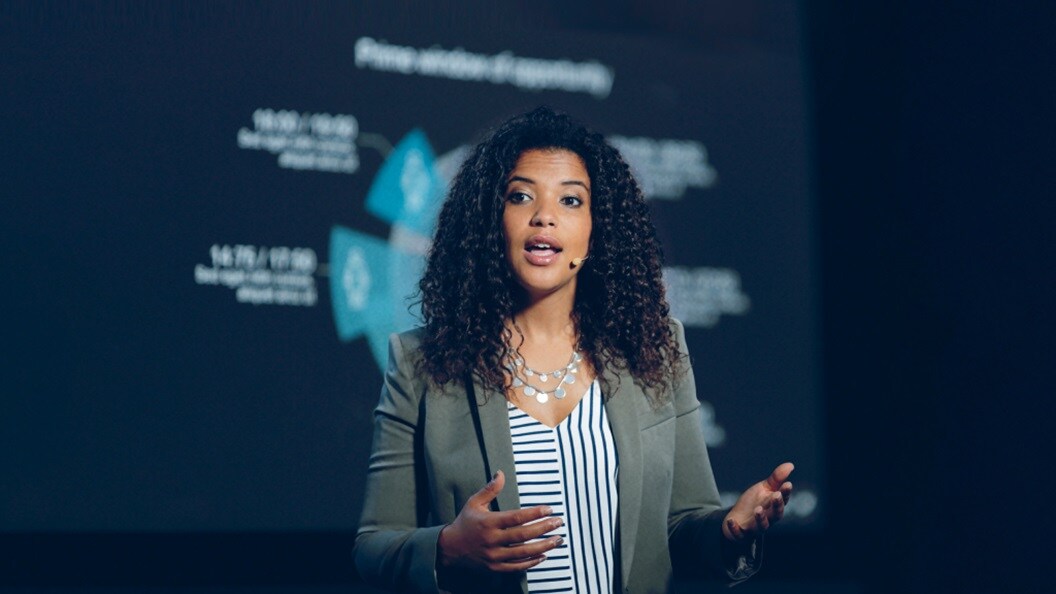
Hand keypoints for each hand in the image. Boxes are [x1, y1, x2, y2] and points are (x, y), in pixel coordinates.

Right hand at [437, 470, 564, 571]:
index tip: (549, 509)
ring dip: (543, 546)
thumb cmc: (465, 522)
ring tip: (557, 540)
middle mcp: (492, 540)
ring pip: (523, 553)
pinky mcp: (494, 567)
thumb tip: (501, 473)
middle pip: (523, 535)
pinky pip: (516, 567)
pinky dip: (531, 562)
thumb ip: (490, 489)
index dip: (534, 513)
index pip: (516, 517)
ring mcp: (494, 555)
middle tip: (559, 522)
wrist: (450, 548)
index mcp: (488, 522)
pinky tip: (544, 555)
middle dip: (544, 528)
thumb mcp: (474, 502)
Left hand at [722, 462, 793, 541]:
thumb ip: (776, 479)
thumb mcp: (764, 489)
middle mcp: (767, 519)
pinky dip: (735, 529)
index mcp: (773, 507)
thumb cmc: (754, 503)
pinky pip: (739, 534)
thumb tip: (790, 465)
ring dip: (760, 518)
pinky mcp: (741, 534)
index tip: (788, 484)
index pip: (782, 500)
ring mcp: (754, 527)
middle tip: (776, 495)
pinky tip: (731, 521)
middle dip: (776, 506)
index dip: (785, 493)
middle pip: (775, 515)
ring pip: (761, 526)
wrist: (738, 520)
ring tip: (758, 509)